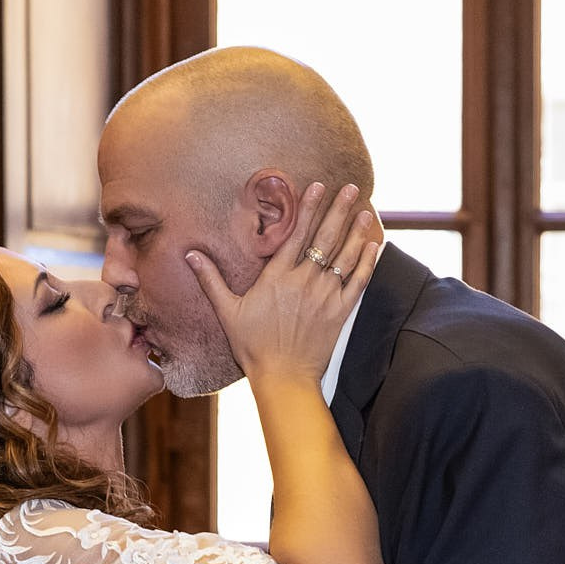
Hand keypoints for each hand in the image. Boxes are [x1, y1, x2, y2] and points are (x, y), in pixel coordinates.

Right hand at [186, 181, 380, 384]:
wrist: (283, 377)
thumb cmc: (253, 346)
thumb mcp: (227, 312)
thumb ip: (211, 280)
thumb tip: (190, 255)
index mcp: (277, 277)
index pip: (296, 234)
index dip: (307, 208)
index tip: (318, 186)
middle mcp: (304, 282)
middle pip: (325, 238)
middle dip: (338, 210)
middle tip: (350, 187)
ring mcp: (325, 296)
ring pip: (345, 256)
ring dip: (356, 231)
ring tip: (365, 210)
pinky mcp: (340, 312)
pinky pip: (358, 282)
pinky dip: (367, 263)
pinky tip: (374, 246)